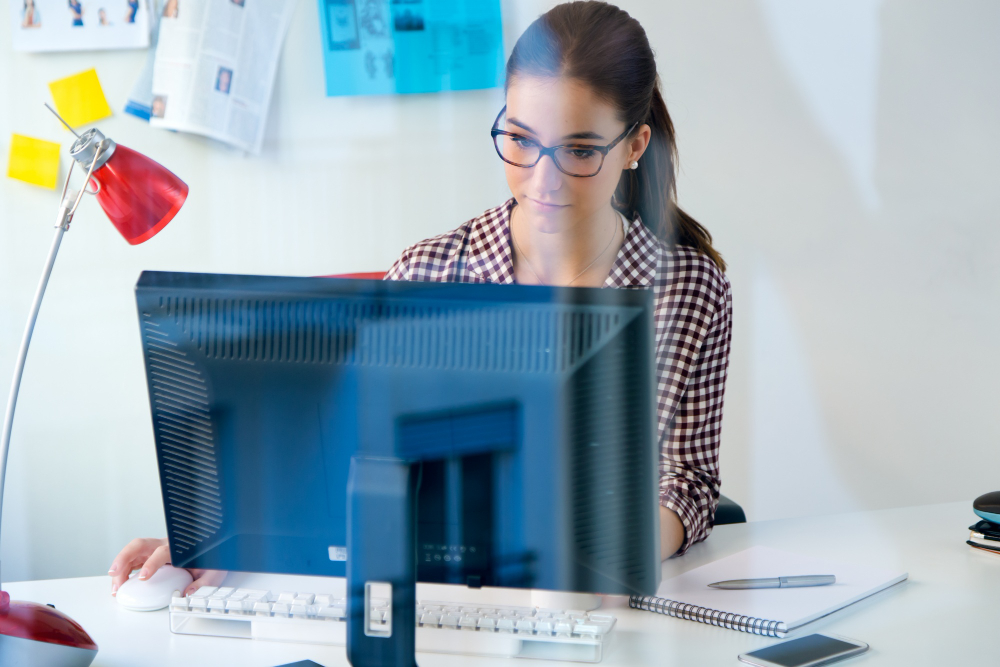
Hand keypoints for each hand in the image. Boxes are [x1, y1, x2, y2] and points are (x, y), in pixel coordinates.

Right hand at [108, 537, 226, 596]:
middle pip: (139, 545)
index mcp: (177, 548)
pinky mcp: (147, 558)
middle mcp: (162, 546)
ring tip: (116, 588)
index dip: (151, 563)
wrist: (208, 552)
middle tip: (114, 574)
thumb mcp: (213, 571)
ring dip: (119, 569)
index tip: (143, 577)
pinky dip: (122, 574)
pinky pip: (131, 563)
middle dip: (123, 558)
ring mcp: (153, 551)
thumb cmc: (208, 561)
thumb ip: (204, 582)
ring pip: (131, 554)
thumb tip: (189, 593)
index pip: (161, 551)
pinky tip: (119, 586)